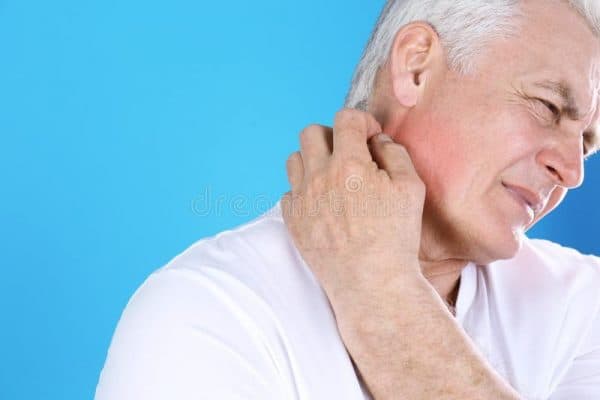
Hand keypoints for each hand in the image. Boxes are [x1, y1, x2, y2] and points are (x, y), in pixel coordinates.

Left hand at [281, 109, 425, 324]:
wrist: (371, 283)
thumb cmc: (395, 237)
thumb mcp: (410, 189)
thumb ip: (394, 154)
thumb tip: (376, 140)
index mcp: (349, 165)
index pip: (345, 118)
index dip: (362, 121)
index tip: (370, 136)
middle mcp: (319, 177)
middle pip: (311, 132)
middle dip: (332, 134)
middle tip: (348, 152)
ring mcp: (301, 199)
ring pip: (294, 159)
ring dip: (313, 159)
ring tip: (332, 175)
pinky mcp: (292, 221)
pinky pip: (288, 191)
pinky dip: (304, 190)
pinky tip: (323, 202)